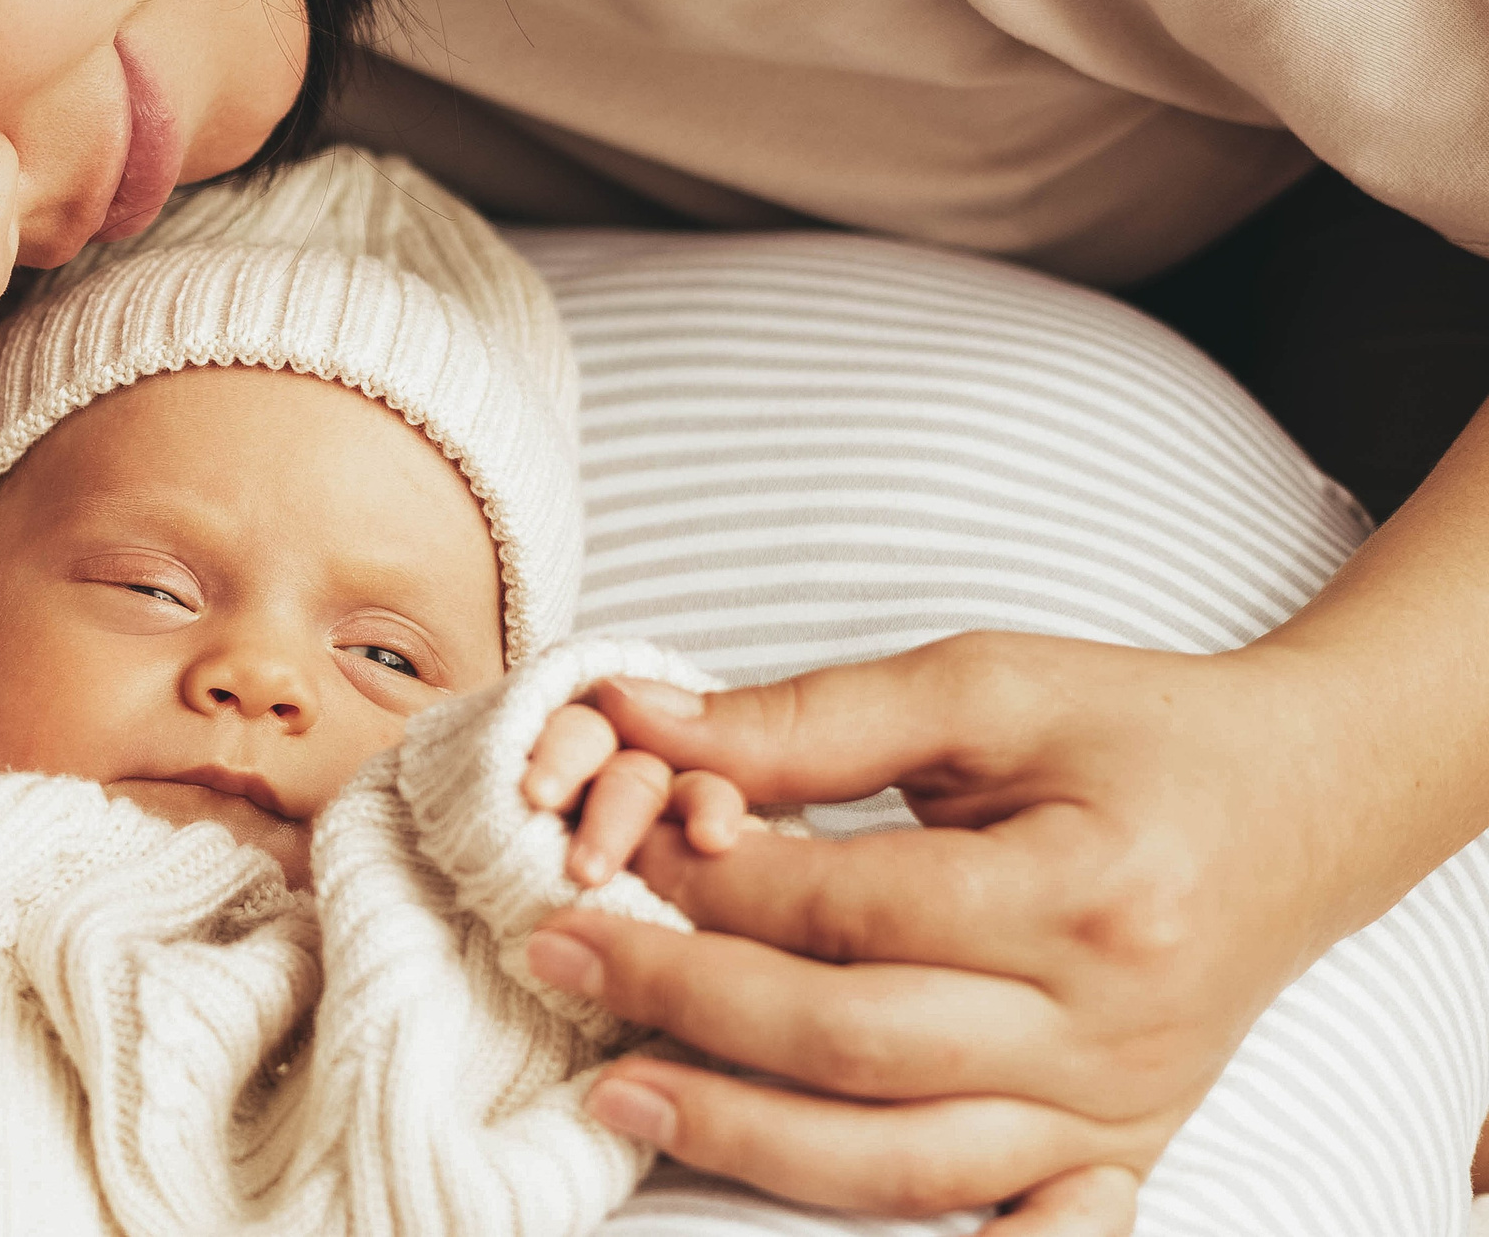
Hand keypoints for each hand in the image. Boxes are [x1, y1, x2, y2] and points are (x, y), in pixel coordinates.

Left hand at [519, 633, 1378, 1235]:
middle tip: (560, 957)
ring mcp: (1121, 1108)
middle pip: (860, 1042)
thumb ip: (814, 715)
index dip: (711, 881)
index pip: (854, 909)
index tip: (611, 846)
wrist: (1307, 801)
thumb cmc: (1140, 730)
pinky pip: (1009, 1227)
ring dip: (746, 1140)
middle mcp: (1112, 1022)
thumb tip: (643, 717)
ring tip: (619, 1096)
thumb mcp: (986, 685)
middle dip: (686, 1004)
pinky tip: (801, 1212)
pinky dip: (910, 1234)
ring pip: (910, 1165)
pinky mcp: (1123, 1151)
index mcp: (1087, 888)